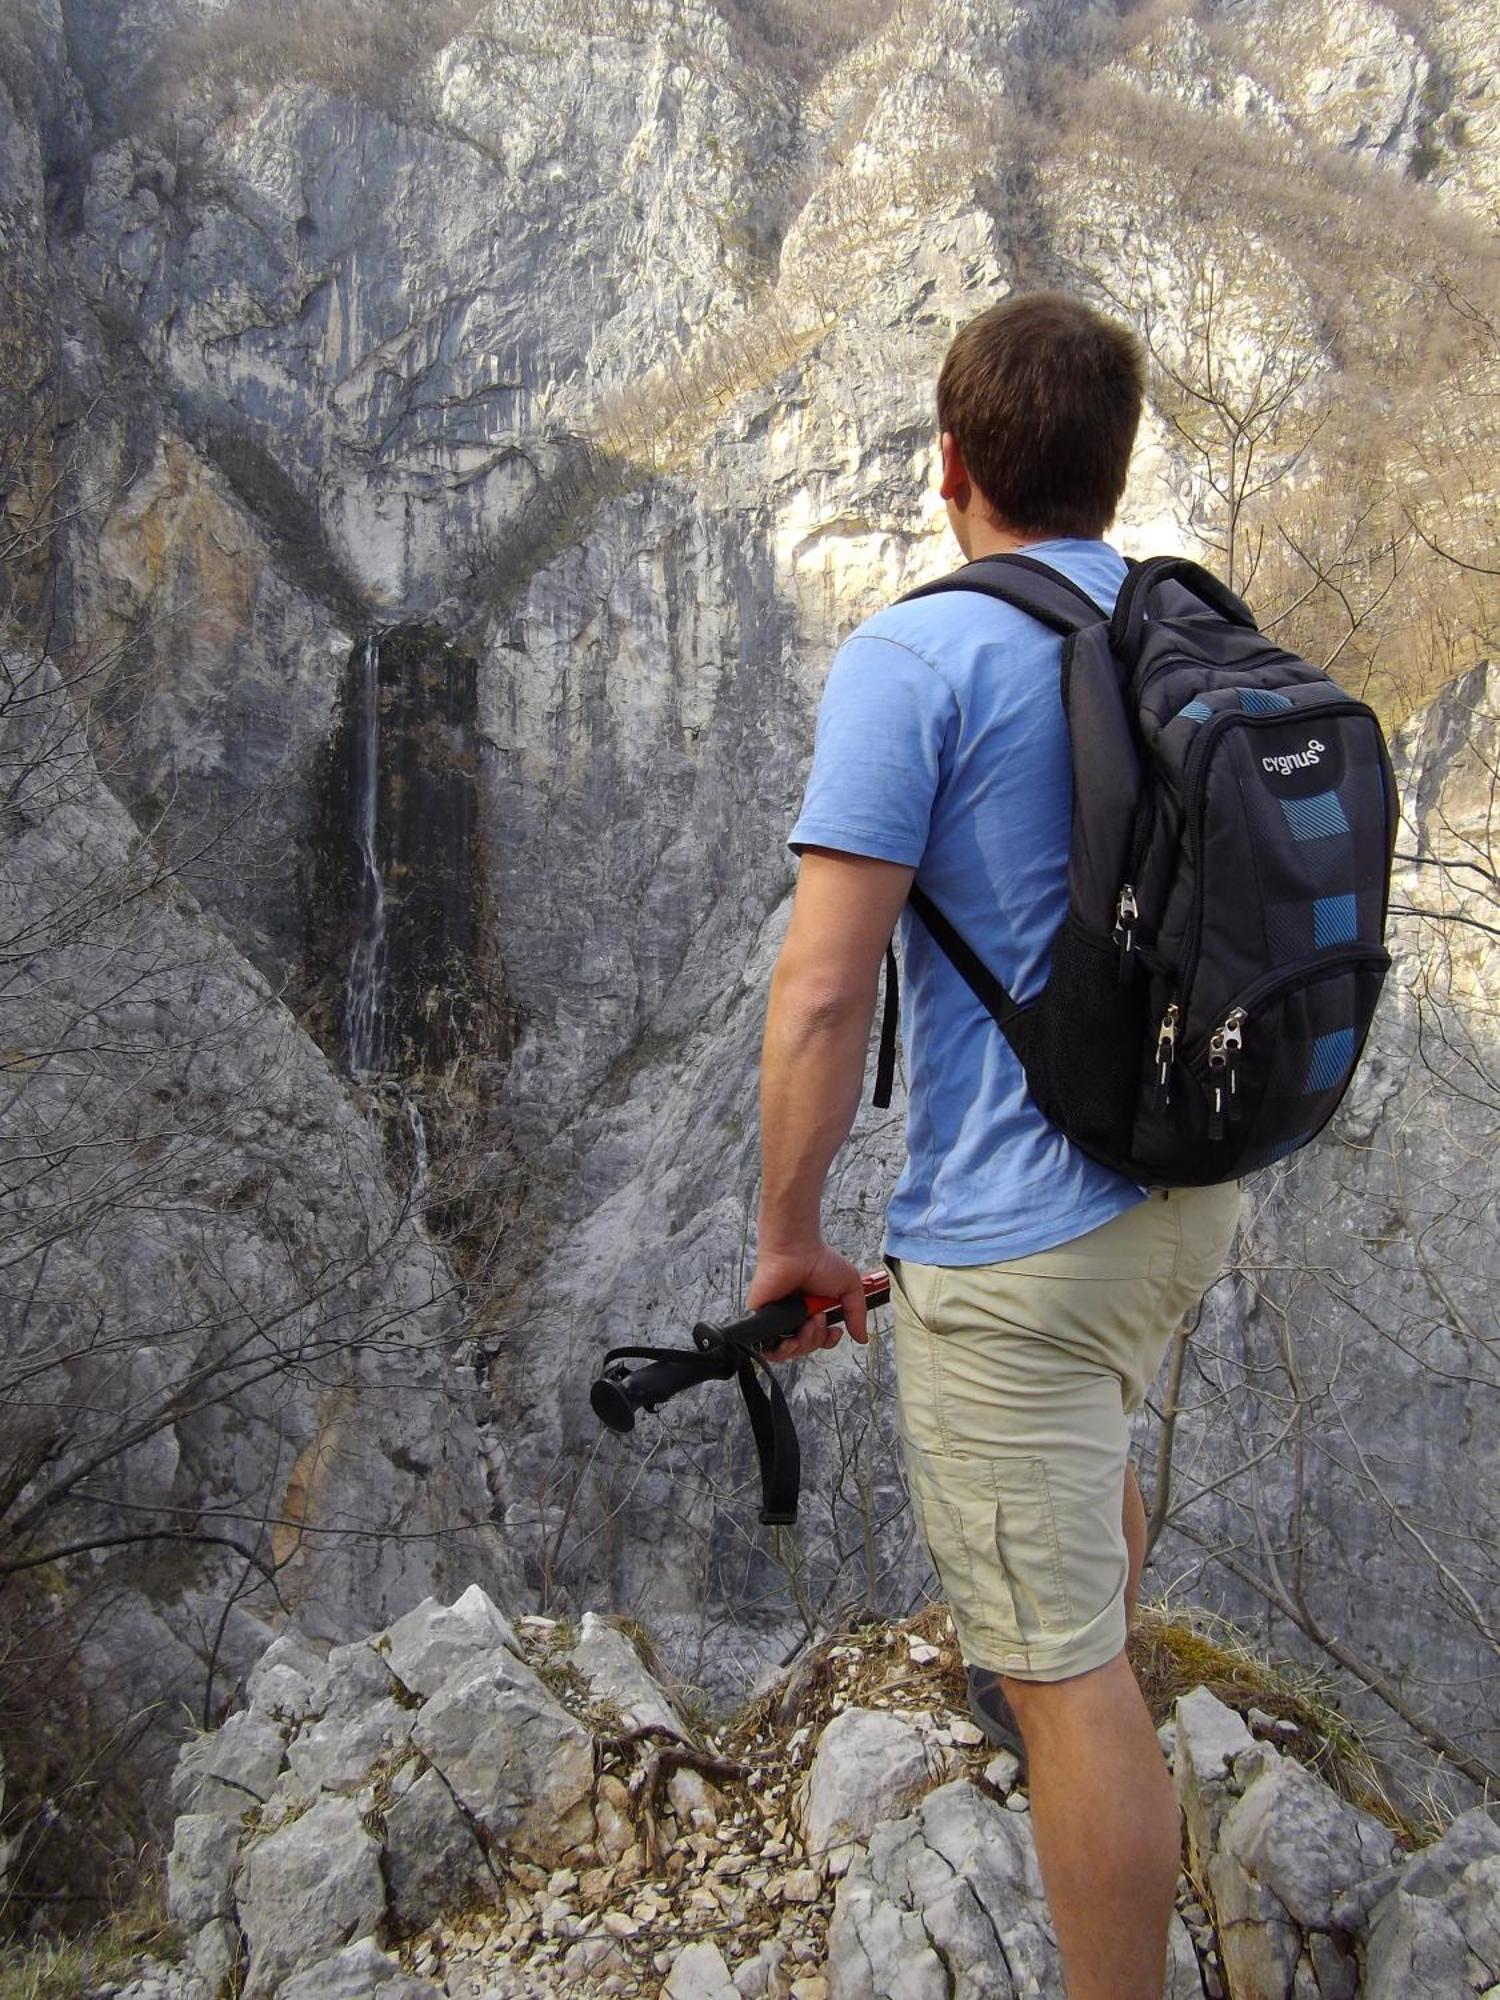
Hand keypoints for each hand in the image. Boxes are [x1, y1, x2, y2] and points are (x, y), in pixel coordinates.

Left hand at [747, 1242, 868, 1363]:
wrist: (796, 1249)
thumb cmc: (820, 1261)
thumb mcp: (849, 1287)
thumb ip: (857, 1314)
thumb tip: (862, 1338)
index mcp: (811, 1311)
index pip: (818, 1340)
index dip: (827, 1342)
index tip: (835, 1332)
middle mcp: (793, 1317)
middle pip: (804, 1347)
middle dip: (816, 1340)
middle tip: (819, 1318)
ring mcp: (776, 1318)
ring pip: (787, 1351)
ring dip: (803, 1344)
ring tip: (808, 1324)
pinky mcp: (761, 1318)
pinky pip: (767, 1346)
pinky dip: (780, 1349)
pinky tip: (790, 1339)